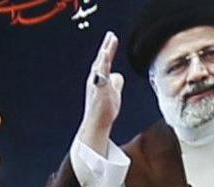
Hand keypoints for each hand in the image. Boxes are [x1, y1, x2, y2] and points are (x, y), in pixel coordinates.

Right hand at [77, 31, 124, 156]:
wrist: (97, 125)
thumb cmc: (104, 111)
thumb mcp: (114, 92)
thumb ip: (116, 82)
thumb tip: (118, 75)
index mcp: (99, 80)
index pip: (105, 61)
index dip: (108, 49)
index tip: (112, 38)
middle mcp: (95, 81)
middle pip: (101, 61)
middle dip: (105, 48)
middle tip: (111, 35)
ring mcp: (96, 87)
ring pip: (99, 68)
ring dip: (103, 57)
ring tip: (108, 46)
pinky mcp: (98, 93)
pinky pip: (99, 78)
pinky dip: (101, 70)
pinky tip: (105, 63)